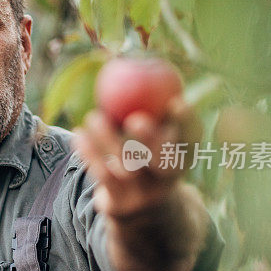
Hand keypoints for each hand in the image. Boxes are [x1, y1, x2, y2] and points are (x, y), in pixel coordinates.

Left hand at [72, 97, 200, 218]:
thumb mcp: (153, 134)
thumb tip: (134, 60)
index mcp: (183, 156)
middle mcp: (169, 179)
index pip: (191, 139)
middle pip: (164, 160)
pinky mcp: (121, 205)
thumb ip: (148, 106)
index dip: (187, 123)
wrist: (139, 210)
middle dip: (152, 140)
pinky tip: (79, 135)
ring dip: (107, 141)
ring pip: (127, 167)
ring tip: (92, 117)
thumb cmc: (144, 156)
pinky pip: (103, 176)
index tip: (175, 101)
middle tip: (134, 118)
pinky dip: (90, 153)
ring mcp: (145, 195)